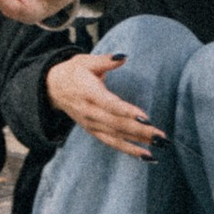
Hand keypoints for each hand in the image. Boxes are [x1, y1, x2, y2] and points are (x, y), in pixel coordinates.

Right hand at [45, 51, 164, 155]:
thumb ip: (105, 60)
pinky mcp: (93, 131)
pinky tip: (146, 155)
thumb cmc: (73, 72)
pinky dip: (129, 150)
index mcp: (88, 93)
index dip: (126, 112)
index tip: (145, 117)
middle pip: (116, 124)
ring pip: (116, 136)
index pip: (109, 105)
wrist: (51, 88)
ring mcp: (91, 124)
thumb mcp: (85, 61)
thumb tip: (124, 57)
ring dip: (138, 142)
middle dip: (140, 131)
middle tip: (161, 135)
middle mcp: (89, 112)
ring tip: (159, 145)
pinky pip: (112, 143)